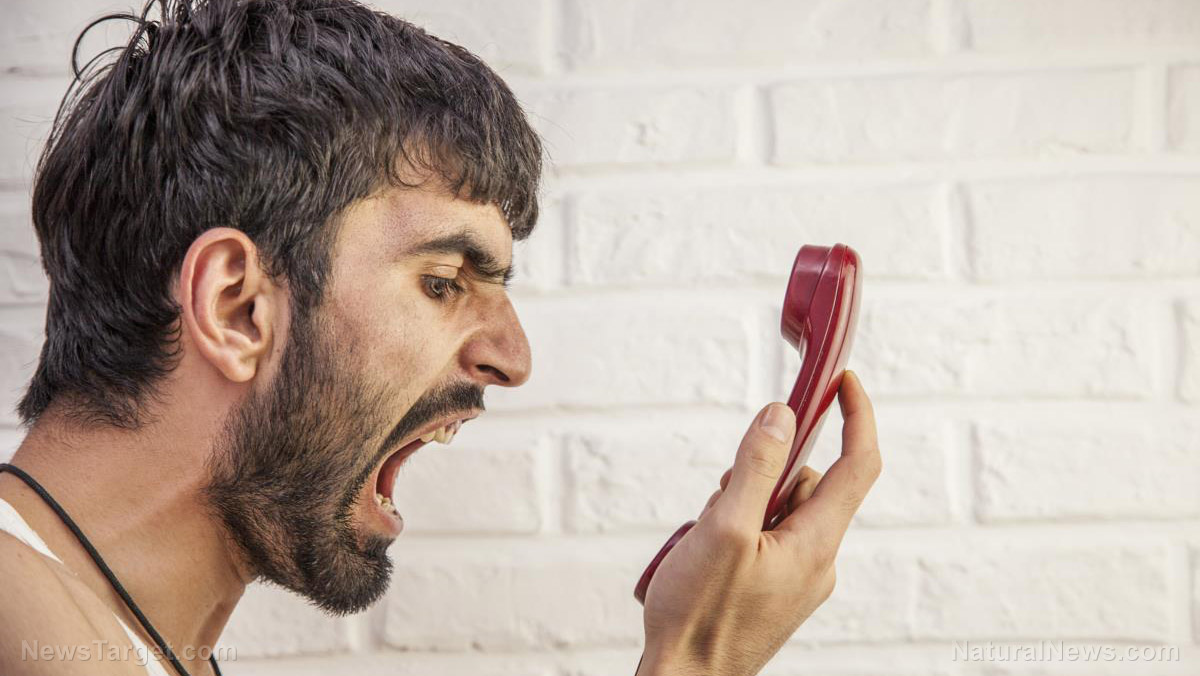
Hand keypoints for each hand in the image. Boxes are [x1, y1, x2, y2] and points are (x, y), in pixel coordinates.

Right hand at [637, 371, 880, 675]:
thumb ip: (755, 468)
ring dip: (746, 503)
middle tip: (723, 491)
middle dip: (767, 470)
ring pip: (782, 511)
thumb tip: (780, 416)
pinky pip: (768, 538)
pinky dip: (740, 530)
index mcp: (816, 543)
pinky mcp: (776, 591)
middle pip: (809, 484)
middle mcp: (818, 561)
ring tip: (706, 535)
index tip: (842, 381)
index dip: (857, 416)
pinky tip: (707, 554)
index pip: (859, 464)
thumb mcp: (723, 529)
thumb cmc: (700, 616)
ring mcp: (797, 579)